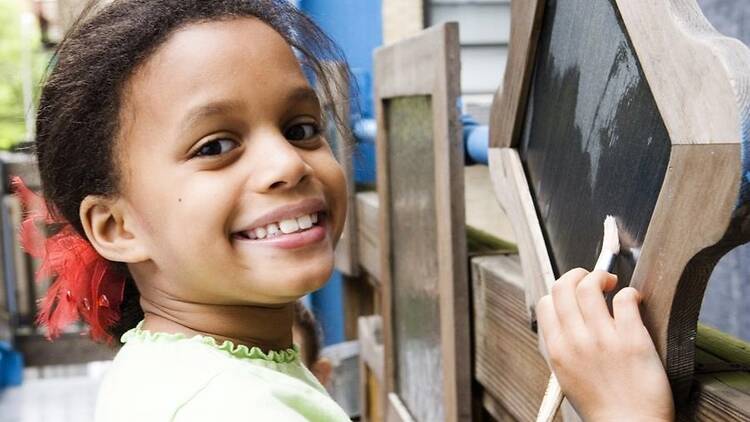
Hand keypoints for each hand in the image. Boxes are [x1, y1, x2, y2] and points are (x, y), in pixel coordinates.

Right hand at [536, 268, 674, 420]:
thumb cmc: (602, 406)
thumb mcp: (566, 375)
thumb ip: (561, 345)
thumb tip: (564, 316)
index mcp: (557, 349)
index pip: (545, 302)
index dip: (559, 290)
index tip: (572, 291)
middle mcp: (575, 340)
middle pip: (564, 286)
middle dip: (578, 274)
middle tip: (592, 278)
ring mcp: (603, 338)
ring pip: (590, 285)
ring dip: (601, 275)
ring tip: (611, 282)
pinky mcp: (632, 338)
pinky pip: (625, 298)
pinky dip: (629, 292)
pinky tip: (634, 300)